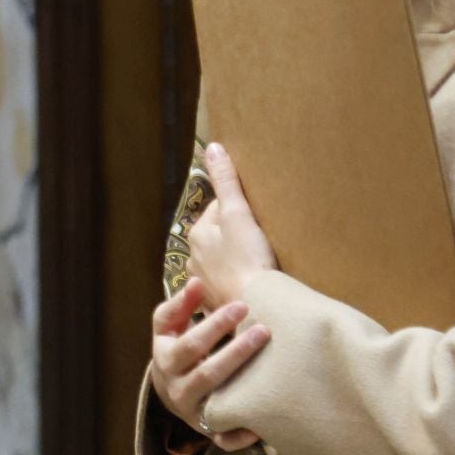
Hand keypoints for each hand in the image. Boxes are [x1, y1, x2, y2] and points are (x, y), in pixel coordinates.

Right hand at [150, 279, 269, 452]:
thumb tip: (197, 282)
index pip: (189, 344)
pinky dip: (241, 435)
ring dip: (245, 383)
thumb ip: (181, 304)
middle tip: (264, 330)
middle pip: (208, 373)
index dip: (214, 325)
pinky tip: (261, 424)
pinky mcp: (208, 431)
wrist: (168, 388)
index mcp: (166, 361)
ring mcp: (193, 414)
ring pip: (220, 403)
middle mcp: (177, 391)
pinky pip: (224, 440)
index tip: (241, 305)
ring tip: (271, 365)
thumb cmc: (175, 348)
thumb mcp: (169, 326)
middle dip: (237, 351)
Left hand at [188, 143, 277, 311]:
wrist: (256, 306)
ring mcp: (203, 282)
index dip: (240, 211)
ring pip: (222, 261)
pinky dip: (237, 282)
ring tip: (258, 265)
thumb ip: (225, 181)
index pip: (219, 210)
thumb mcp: (238, 214)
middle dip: (237, 236)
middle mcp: (193, 258)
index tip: (257, 221)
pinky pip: (227, 285)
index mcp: (197, 234)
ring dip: (237, 261)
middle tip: (261, 243)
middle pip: (219, 236)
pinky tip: (252, 285)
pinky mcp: (216, 302)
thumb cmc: (248, 258)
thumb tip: (212, 148)